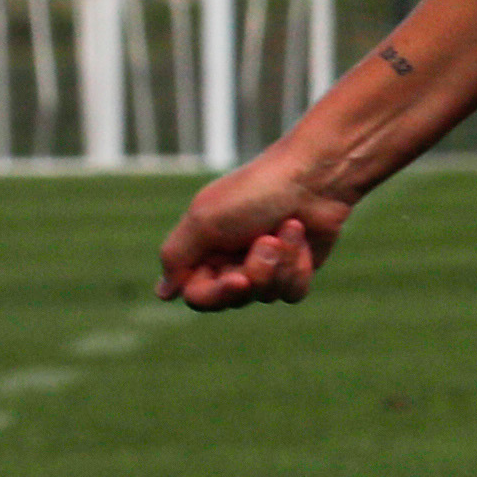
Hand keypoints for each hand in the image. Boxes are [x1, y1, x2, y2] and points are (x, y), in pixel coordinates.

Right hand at [160, 151, 352, 309]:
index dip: (217, 294)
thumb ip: (176, 256)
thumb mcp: (204, 220)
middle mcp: (231, 260)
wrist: (313, 177)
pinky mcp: (294, 268)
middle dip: (256, 272)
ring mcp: (264, 266)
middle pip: (233, 299)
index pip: (198, 296)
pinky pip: (292, 292)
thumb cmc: (255, 193)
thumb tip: (162, 293)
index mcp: (204, 248)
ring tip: (288, 227)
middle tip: (267, 240)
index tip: (239, 279)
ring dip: (280, 263)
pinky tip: (302, 237)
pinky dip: (298, 265)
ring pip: (266, 296)